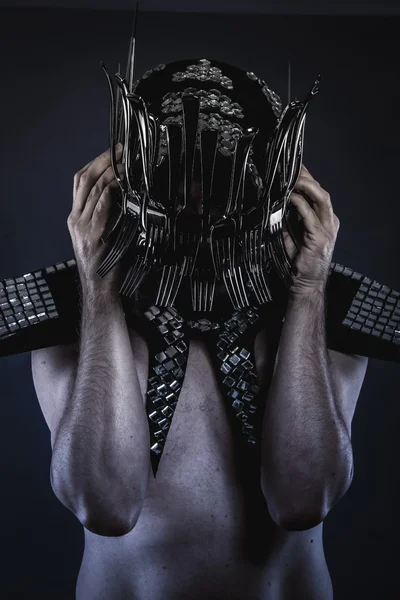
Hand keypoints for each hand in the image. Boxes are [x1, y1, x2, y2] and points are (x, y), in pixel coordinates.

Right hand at [67, 144, 124, 297]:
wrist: (100, 290)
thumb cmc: (109, 263)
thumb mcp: (107, 234)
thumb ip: (112, 215)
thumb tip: (131, 193)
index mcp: (77, 217)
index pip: (81, 180)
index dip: (96, 162)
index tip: (113, 151)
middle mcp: (75, 219)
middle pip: (84, 179)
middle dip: (103, 161)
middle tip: (121, 149)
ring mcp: (82, 227)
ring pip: (92, 190)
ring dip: (110, 173)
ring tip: (126, 162)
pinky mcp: (93, 236)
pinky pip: (100, 209)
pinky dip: (109, 193)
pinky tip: (121, 183)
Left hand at [282, 165, 339, 295]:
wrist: (304, 282)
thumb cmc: (298, 259)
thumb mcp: (291, 232)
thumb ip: (288, 216)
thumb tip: (275, 200)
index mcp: (324, 218)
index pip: (316, 191)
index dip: (305, 177)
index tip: (290, 166)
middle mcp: (329, 221)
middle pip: (320, 190)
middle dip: (305, 176)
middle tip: (289, 167)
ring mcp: (327, 229)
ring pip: (321, 198)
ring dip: (306, 185)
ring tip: (292, 177)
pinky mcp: (320, 238)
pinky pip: (310, 216)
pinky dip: (300, 204)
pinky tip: (290, 197)